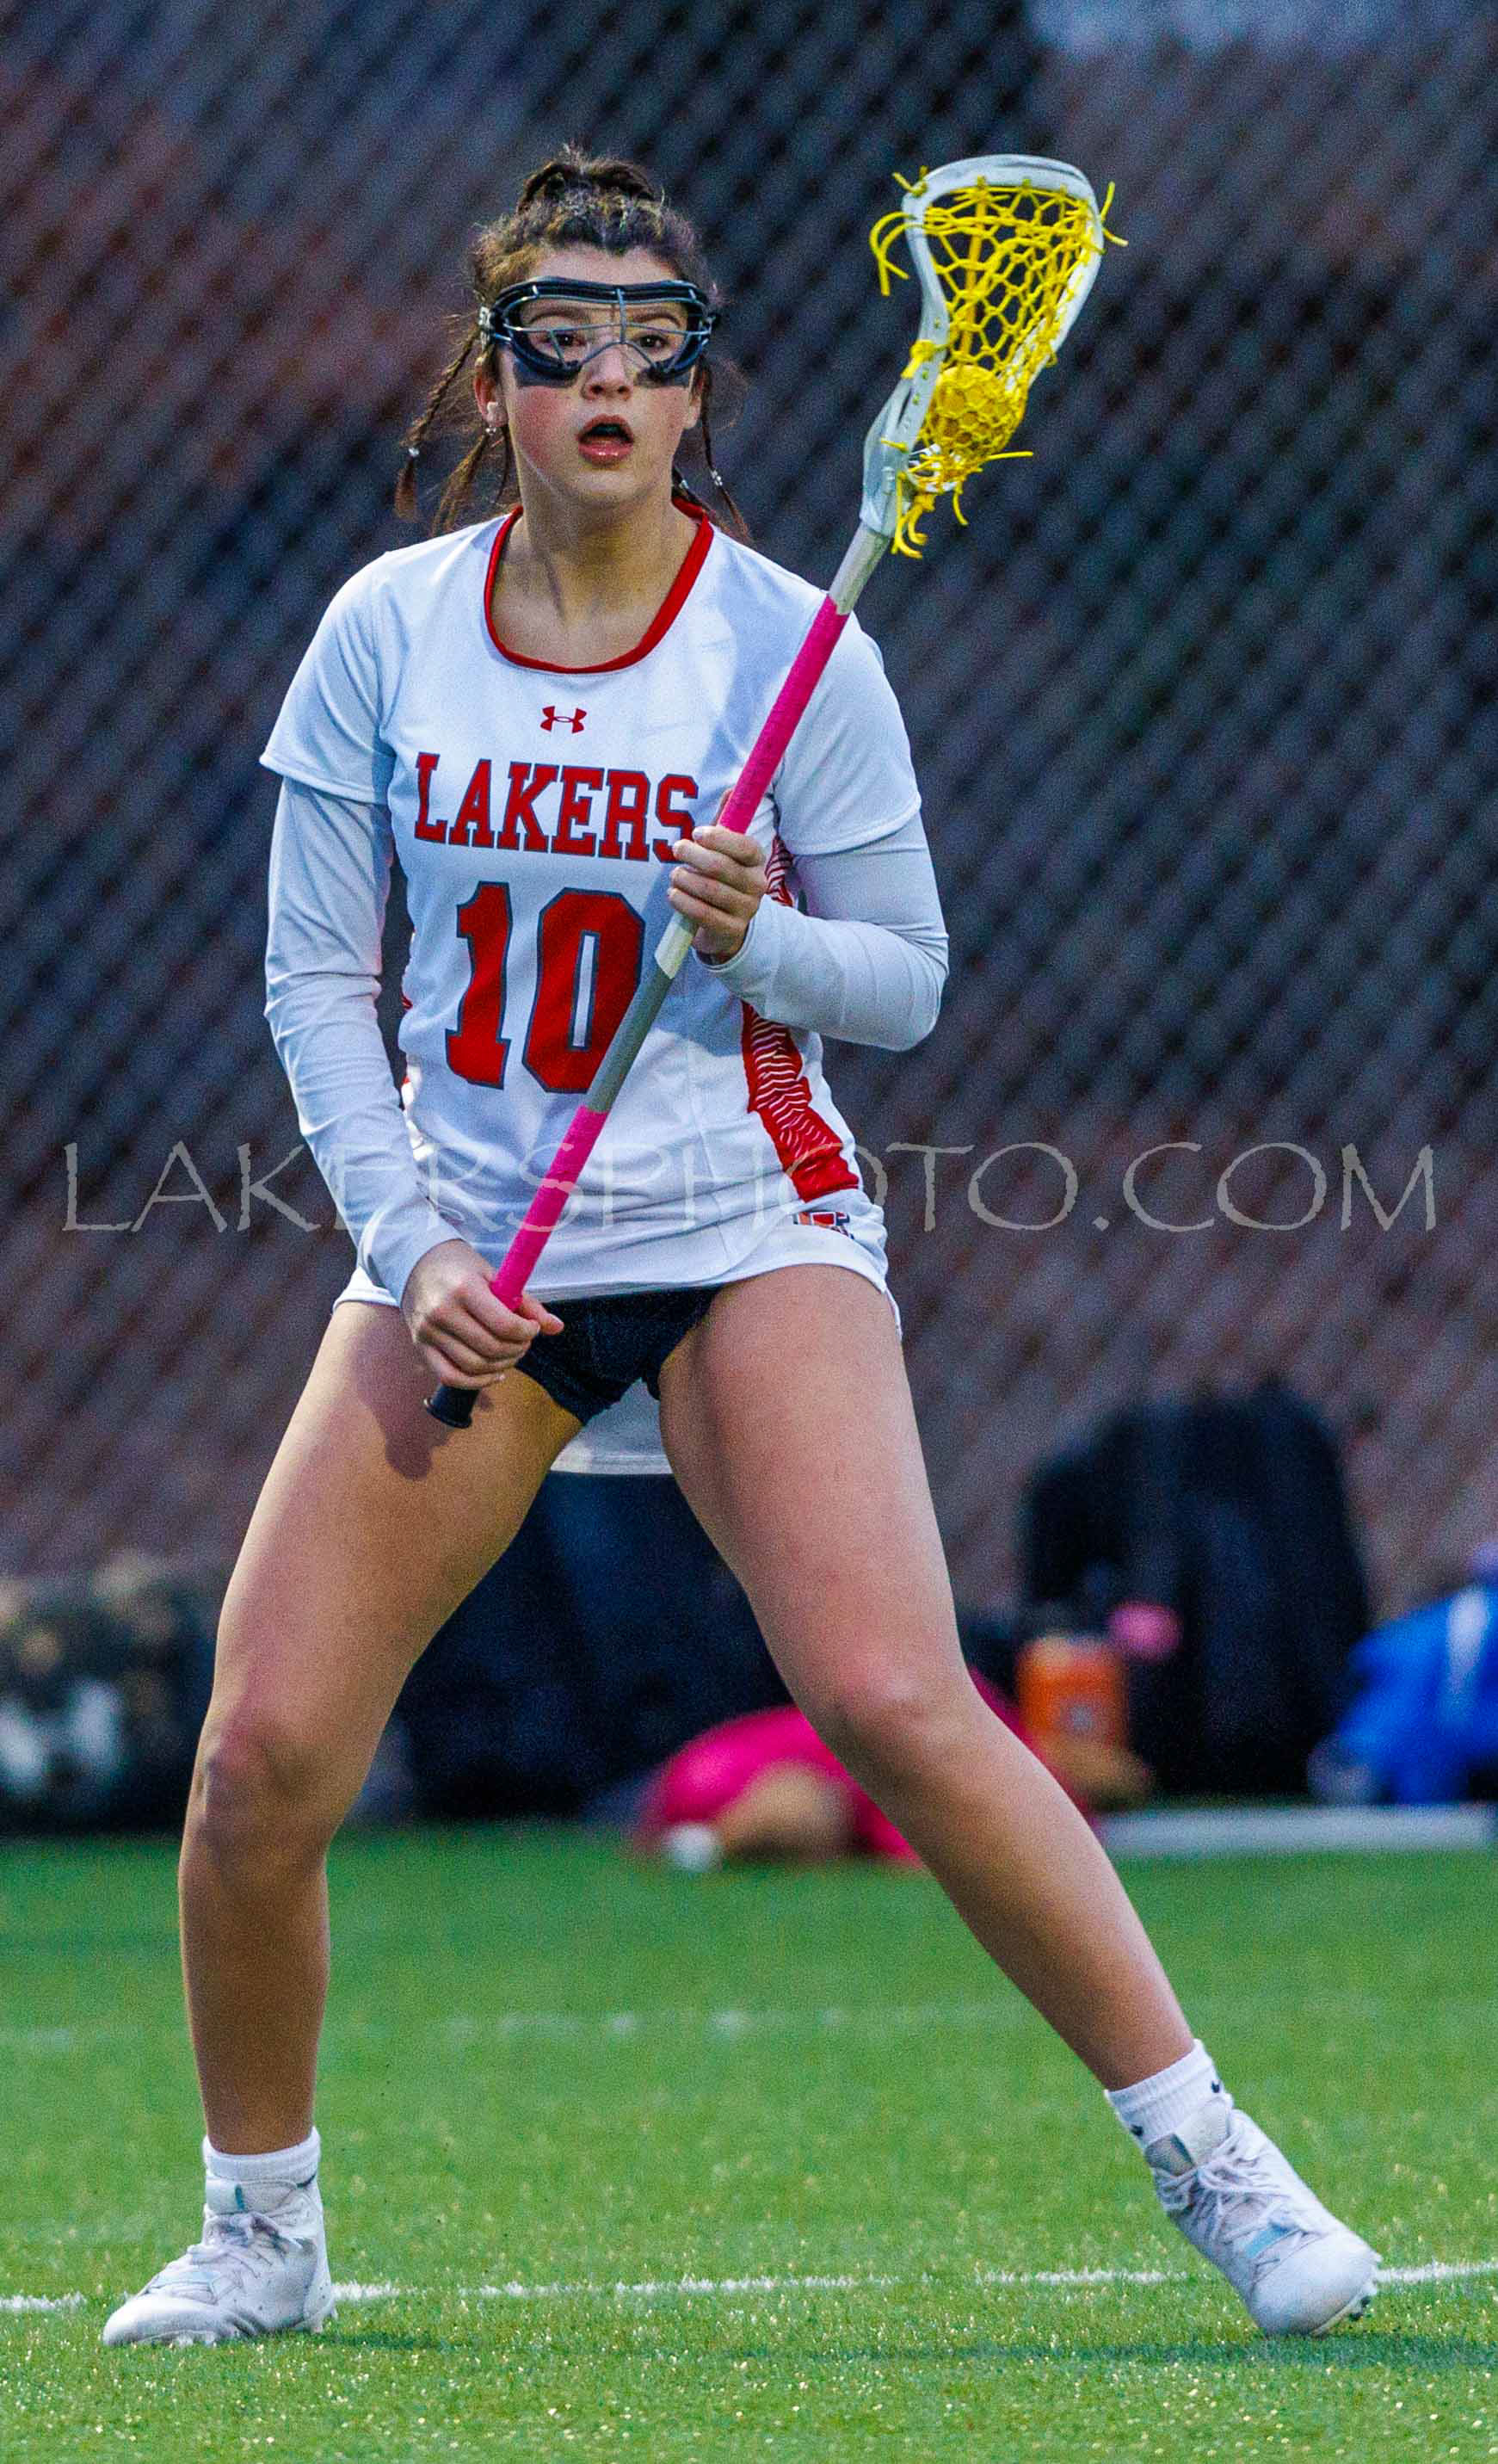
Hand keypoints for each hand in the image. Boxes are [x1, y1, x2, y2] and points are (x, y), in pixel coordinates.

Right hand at [400, 1238, 562, 1390]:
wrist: (417, 1262)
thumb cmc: (461, 1268)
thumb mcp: (495, 1276)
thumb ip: (527, 1303)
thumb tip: (557, 1327)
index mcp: (464, 1289)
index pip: (504, 1325)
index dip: (527, 1332)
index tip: (533, 1328)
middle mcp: (442, 1312)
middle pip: (490, 1349)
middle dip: (517, 1350)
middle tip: (524, 1342)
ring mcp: (428, 1332)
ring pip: (473, 1367)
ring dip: (501, 1366)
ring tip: (511, 1354)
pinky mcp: (420, 1346)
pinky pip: (450, 1377)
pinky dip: (476, 1382)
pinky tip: (494, 1374)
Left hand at [667, 824, 767, 961]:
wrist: (727, 926)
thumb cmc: (721, 878)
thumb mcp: (724, 850)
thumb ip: (727, 821)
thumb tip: (733, 788)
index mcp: (757, 861)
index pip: (744, 846)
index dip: (718, 838)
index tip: (696, 833)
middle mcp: (757, 885)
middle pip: (721, 867)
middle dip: (693, 855)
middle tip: (676, 849)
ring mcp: (746, 909)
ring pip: (709, 890)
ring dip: (684, 879)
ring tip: (675, 876)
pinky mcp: (731, 930)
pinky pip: (703, 914)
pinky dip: (683, 902)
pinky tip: (674, 895)